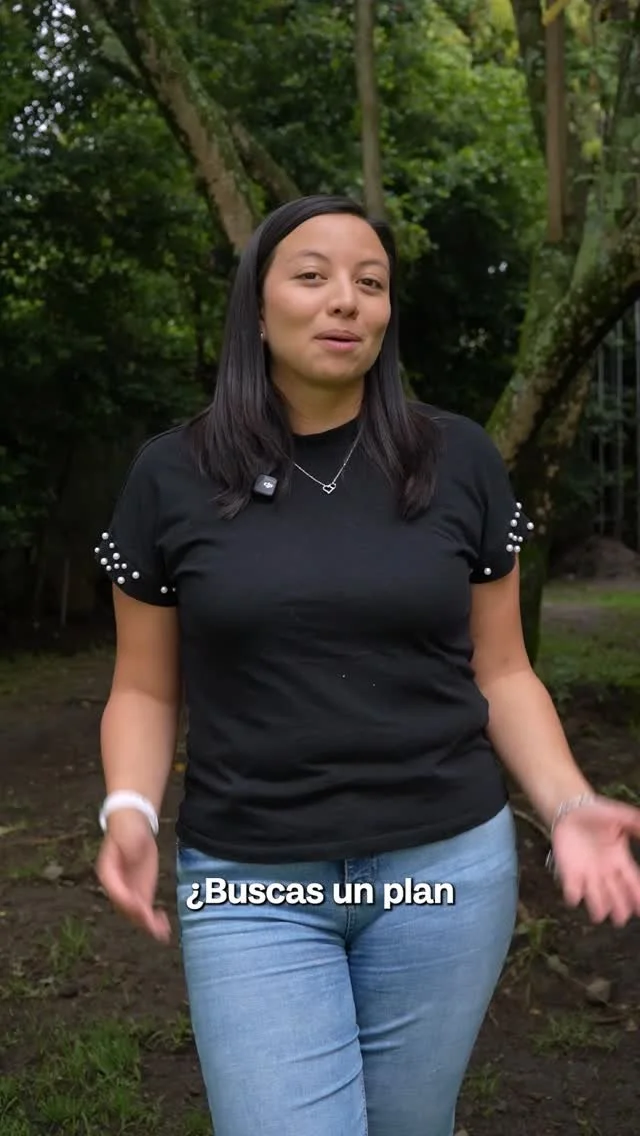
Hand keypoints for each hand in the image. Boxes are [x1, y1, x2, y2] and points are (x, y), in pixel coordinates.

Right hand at [95, 810, 170, 941]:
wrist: (134, 823)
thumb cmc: (128, 828)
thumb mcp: (128, 834)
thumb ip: (129, 849)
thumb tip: (131, 861)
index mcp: (108, 872)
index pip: (116, 891)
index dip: (127, 901)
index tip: (141, 906)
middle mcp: (117, 886)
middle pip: (125, 907)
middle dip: (139, 917)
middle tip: (153, 924)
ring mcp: (129, 890)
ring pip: (136, 913)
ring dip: (148, 924)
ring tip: (162, 933)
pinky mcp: (141, 891)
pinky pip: (145, 909)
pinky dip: (153, 920)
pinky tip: (163, 928)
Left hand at [550, 796, 639, 925]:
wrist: (570, 809)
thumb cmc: (596, 813)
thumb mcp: (619, 816)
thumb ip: (636, 824)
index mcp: (619, 859)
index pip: (631, 880)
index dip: (636, 894)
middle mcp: (605, 870)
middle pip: (615, 893)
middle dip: (618, 907)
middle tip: (620, 919)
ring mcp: (587, 873)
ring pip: (596, 895)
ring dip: (598, 906)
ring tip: (600, 915)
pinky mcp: (569, 871)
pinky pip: (572, 887)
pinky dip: (573, 893)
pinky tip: (574, 897)